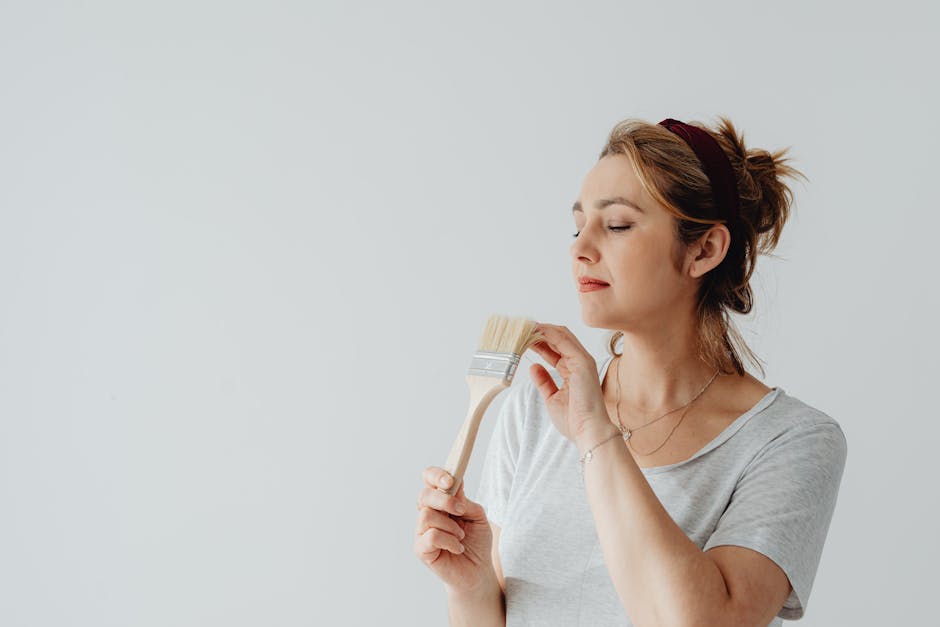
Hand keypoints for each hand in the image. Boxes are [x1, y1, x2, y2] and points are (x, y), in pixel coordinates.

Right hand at [413, 466, 496, 593]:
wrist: (478, 570)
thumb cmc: (476, 542)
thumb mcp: (478, 516)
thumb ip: (465, 500)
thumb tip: (455, 484)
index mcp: (440, 501)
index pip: (428, 479)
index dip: (435, 475)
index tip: (451, 481)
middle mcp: (427, 513)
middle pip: (424, 495)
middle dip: (444, 500)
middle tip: (461, 510)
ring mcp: (421, 531)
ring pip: (427, 516)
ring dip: (450, 525)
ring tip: (460, 536)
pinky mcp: (421, 549)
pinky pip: (431, 536)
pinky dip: (449, 541)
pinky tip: (457, 547)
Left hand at [528, 323, 608, 440]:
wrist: (588, 431)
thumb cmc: (574, 420)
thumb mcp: (552, 398)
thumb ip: (544, 381)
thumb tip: (534, 367)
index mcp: (572, 372)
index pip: (555, 350)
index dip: (539, 342)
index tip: (523, 337)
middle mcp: (578, 363)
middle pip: (558, 339)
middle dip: (540, 332)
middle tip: (522, 327)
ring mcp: (582, 361)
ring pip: (562, 335)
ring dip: (543, 329)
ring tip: (526, 325)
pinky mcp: (582, 361)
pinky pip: (564, 340)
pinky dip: (549, 332)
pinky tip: (536, 330)